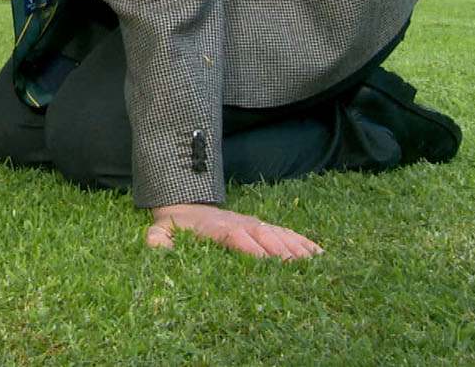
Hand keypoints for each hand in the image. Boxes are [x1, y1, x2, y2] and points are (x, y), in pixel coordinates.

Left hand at [147, 203, 322, 260]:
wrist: (185, 204)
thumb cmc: (174, 225)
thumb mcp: (159, 231)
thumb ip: (157, 239)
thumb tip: (154, 248)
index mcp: (216, 227)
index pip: (236, 237)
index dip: (251, 248)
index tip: (267, 262)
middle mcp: (240, 223)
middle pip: (264, 236)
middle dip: (281, 251)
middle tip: (299, 269)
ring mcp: (254, 223)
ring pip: (279, 234)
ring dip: (297, 248)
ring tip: (316, 264)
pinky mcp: (263, 226)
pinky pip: (286, 233)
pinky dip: (303, 242)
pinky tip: (320, 255)